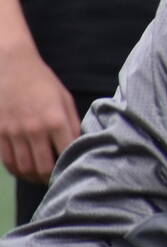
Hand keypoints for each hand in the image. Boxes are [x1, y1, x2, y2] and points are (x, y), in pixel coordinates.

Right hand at [0, 37, 80, 182]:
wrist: (10, 66)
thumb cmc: (42, 82)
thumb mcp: (65, 99)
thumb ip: (72, 123)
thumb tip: (79, 145)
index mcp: (56, 120)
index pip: (66, 154)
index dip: (71, 167)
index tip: (74, 171)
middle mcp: (34, 130)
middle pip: (44, 168)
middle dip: (52, 178)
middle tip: (57, 180)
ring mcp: (13, 133)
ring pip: (24, 168)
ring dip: (34, 177)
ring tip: (41, 177)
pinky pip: (7, 161)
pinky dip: (17, 170)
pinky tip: (25, 170)